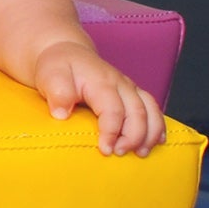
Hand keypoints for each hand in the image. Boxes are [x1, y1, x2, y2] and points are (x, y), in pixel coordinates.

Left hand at [34, 41, 164, 155]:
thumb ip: (57, 93)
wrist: (68, 53)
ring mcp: (130, 88)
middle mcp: (121, 84)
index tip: (105, 150)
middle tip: (119, 154)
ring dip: (149, 134)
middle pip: (137, 113)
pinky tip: (156, 141)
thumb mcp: (50, 75)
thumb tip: (62, 114)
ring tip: (140, 153)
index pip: (113, 109)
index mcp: (101, 81)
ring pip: (151, 111)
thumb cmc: (59, 67)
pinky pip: (154, 109)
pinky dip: (158, 126)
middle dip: (132, 137)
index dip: (112, 132)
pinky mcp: (134, 93)